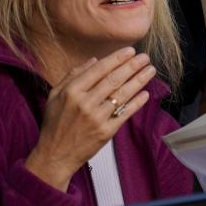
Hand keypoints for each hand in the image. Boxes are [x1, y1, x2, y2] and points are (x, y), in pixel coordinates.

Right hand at [24, 47, 156, 190]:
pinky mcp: (106, 132)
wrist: (55, 155)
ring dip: (139, 81)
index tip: (130, 51)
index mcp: (72, 91)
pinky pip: (125, 114)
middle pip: (114, 80)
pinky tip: (146, 93)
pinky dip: (136, 103)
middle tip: (145, 57)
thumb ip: (72, 75)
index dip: (116, 59)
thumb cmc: (55, 124)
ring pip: (122, 95)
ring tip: (150, 70)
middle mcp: (85, 103)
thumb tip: (94, 60)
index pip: (99, 70)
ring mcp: (96, 118)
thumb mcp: (55, 95)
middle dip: (132, 66)